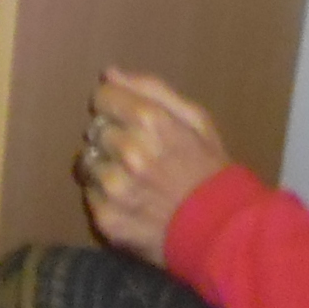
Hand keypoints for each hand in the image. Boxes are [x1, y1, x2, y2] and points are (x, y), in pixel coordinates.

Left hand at [79, 68, 230, 264]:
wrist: (221, 233)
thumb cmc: (209, 170)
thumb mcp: (196, 121)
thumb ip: (152, 90)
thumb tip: (110, 74)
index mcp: (151, 121)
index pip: (103, 97)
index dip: (113, 105)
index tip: (123, 117)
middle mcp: (129, 152)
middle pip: (94, 129)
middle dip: (111, 138)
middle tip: (135, 153)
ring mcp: (116, 187)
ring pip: (87, 162)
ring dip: (104, 167)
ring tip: (132, 179)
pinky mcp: (107, 218)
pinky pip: (90, 196)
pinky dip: (105, 197)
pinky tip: (130, 201)